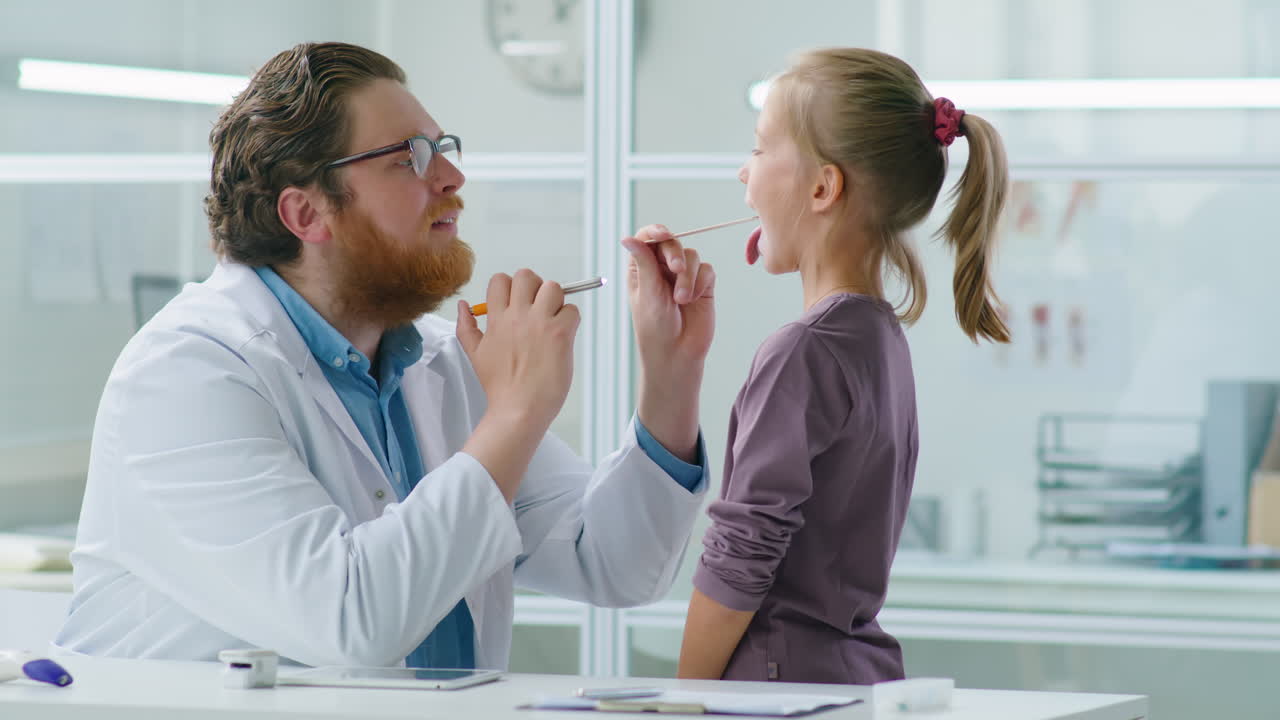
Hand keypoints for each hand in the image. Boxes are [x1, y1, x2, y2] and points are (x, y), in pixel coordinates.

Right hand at [456, 270, 579, 498]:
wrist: (518, 410)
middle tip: (540, 307)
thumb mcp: (474, 354)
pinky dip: (571, 319)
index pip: (500, 280)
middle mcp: (517, 316)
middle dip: (535, 287)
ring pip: (553, 287)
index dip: (511, 287)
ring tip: (553, 320)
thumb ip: (466, 327)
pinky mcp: (560, 334)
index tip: (518, 304)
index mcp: (496, 319)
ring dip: (556, 300)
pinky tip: (563, 336)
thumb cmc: (500, 386)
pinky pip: (572, 310)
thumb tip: (462, 305)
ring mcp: (540, 323)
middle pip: (527, 275)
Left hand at [621, 225, 714, 462]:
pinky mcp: (702, 285)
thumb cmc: (654, 327)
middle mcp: (662, 269)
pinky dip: (701, 282)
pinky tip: (694, 299)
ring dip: (688, 276)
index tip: (663, 234)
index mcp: (641, 268)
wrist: (677, 353)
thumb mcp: (647, 292)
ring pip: (691, 256)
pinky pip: (706, 270)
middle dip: (675, 254)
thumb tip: (626, 237)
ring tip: (682, 299)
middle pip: (672, 243)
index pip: (647, 239)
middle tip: (676, 269)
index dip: (655, 231)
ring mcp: (683, 276)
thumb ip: (643, 262)